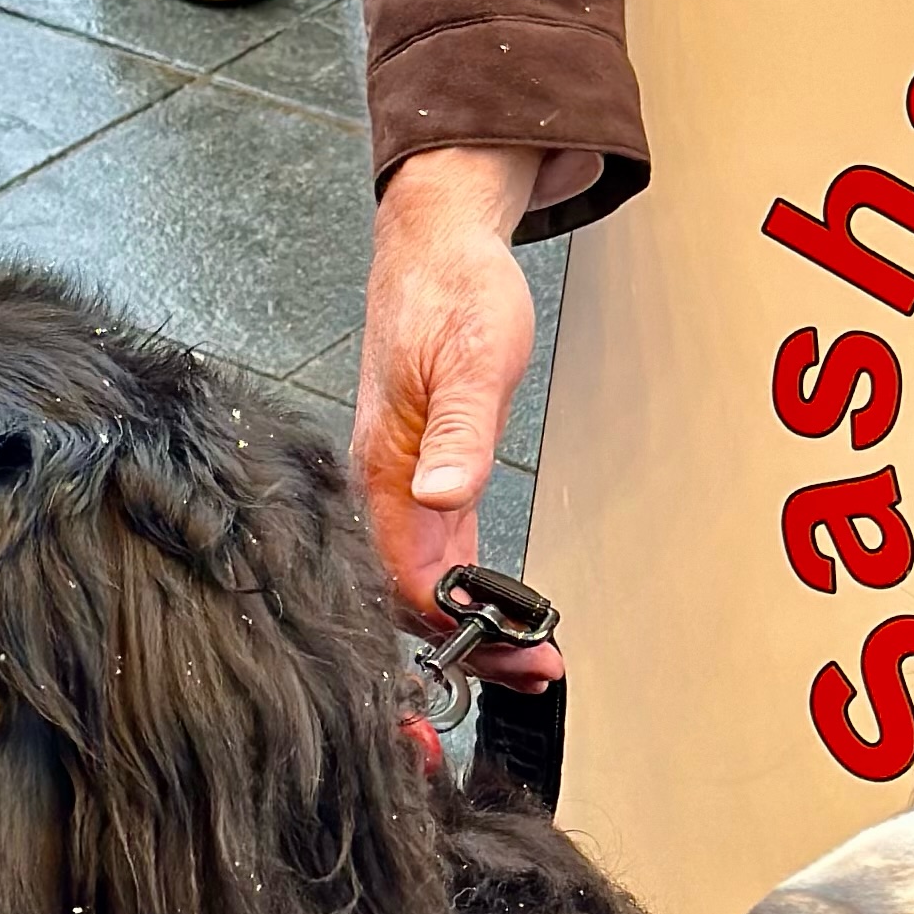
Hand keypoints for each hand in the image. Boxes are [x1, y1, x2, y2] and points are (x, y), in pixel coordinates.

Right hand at [354, 149, 562, 679]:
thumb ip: (460, 434)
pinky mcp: (417, 468)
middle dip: (468, 642)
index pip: (409, 576)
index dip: (459, 626)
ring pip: (420, 575)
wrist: (438, 242)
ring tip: (523, 654)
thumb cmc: (452, 290)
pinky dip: (462, 584)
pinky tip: (492, 604)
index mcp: (383, 463)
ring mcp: (397, 478)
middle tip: (531, 671)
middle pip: (409, 591)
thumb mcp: (473, 359)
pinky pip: (431, 546)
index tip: (512, 656)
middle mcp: (382, 480)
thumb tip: (443, 497)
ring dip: (468, 621)